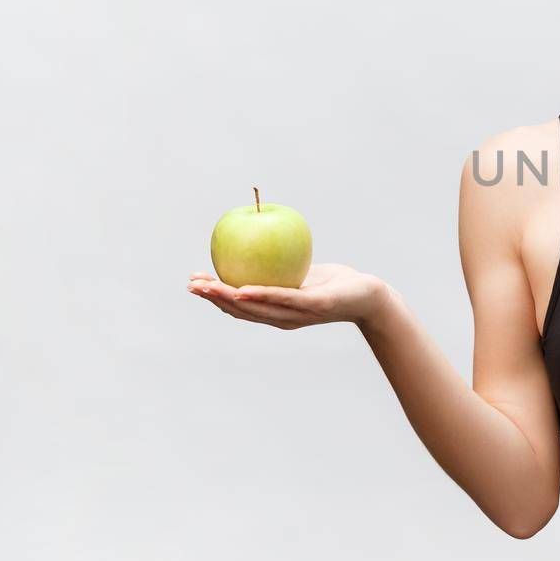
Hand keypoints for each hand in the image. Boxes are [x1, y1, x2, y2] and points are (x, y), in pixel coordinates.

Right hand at [186, 263, 386, 329]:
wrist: (368, 296)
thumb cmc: (335, 283)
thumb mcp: (302, 273)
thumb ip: (280, 267)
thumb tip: (255, 242)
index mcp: (277, 311)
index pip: (239, 306)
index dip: (214, 297)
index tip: (194, 282)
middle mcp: (283, 318)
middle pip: (241, 309)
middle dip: (213, 298)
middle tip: (191, 285)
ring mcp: (297, 314)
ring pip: (256, 308)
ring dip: (228, 298)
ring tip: (207, 287)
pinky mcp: (314, 306)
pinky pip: (283, 299)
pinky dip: (261, 295)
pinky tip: (242, 288)